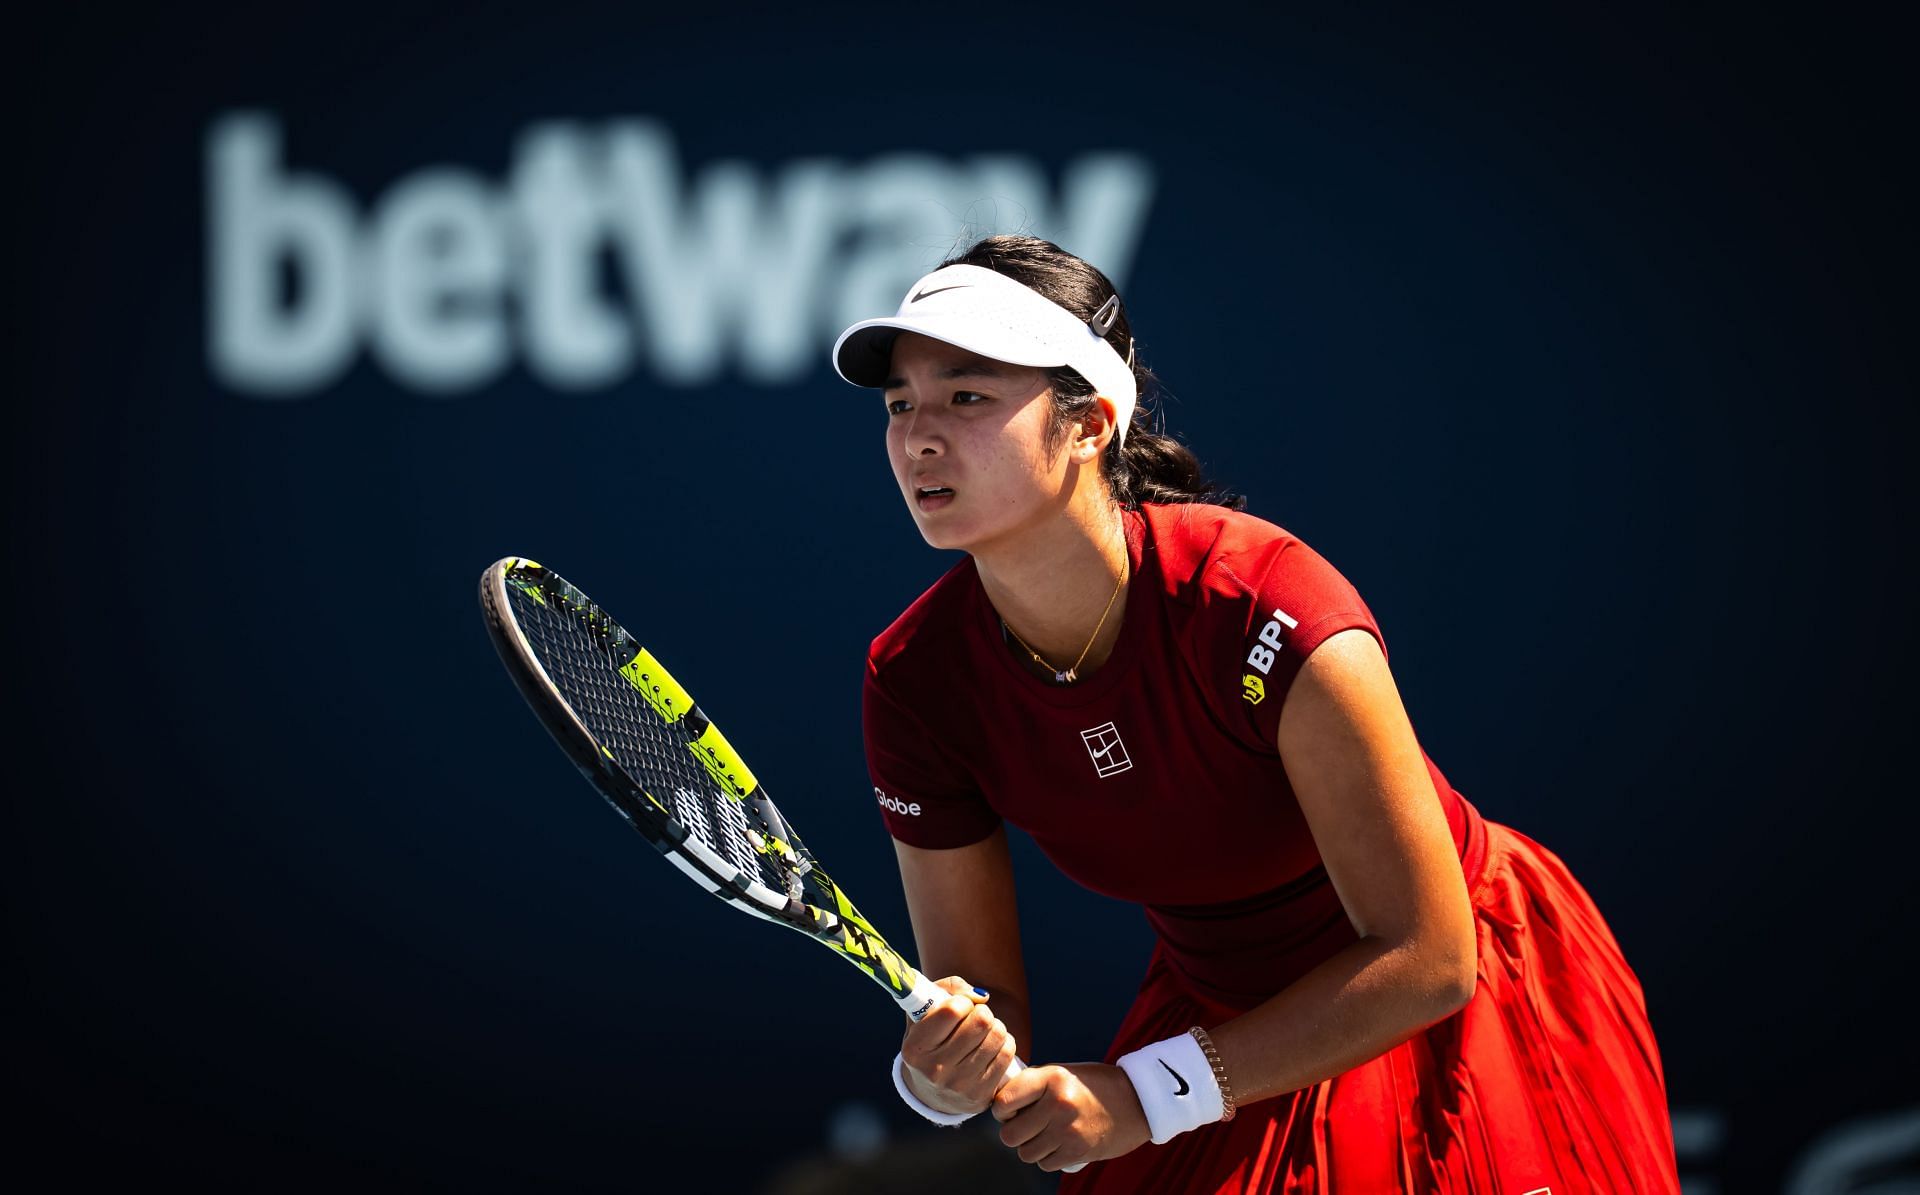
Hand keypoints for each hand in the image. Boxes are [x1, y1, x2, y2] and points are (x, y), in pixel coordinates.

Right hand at [899, 976, 1017, 1117]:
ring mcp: (959, 1086)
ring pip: (998, 1035)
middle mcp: (935, 1070)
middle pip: (981, 1021)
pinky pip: (1007, 1053)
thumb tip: (981, 996)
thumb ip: (948, 989)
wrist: (931, 1092)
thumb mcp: (924, 1012)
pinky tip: (992, 1046)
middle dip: (982, 1012)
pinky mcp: (981, 1096)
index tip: (961, 1006)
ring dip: (995, 1026)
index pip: (952, 1011)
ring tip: (984, 1031)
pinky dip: (1004, 1043)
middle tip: (976, 1017)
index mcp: (916, 1048)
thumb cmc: (930, 1040)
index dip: (963, 1002)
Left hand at [991, 1062, 1151, 1171]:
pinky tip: (1059, 1143)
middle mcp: (1058, 1104)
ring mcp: (1069, 1131)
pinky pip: (1045, 1164)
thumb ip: (1032, 1086)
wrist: (1136, 1101)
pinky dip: (1048, 1157)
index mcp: (1052, 1078)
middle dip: (1013, 1132)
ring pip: (1025, 1153)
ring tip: (1045, 1134)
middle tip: (1026, 1124)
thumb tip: (1000, 1105)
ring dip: (1031, 1147)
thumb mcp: (1062, 1073)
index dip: (1000, 1109)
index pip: (1005, 1100)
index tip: (1008, 1109)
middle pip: (1010, 1134)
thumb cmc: (1094, 1085)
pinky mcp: (1078, 1152)